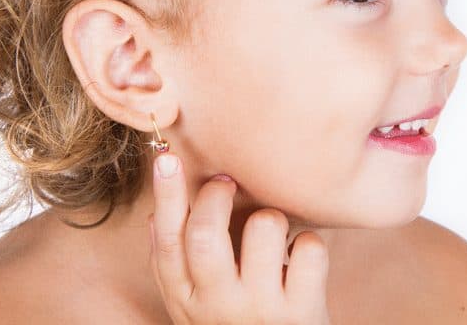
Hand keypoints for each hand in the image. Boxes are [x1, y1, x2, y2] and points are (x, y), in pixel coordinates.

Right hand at [148, 152, 332, 323]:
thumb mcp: (196, 306)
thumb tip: (157, 213)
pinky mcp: (302, 313)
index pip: (167, 243)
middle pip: (205, 233)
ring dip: (271, 216)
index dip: (165, 196)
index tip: (166, 158)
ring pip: (264, 226)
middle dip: (216, 195)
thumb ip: (176, 266)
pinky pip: (309, 247)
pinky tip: (302, 259)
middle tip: (226, 183)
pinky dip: (309, 242)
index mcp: (186, 300)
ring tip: (273, 233)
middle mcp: (218, 306)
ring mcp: (261, 310)